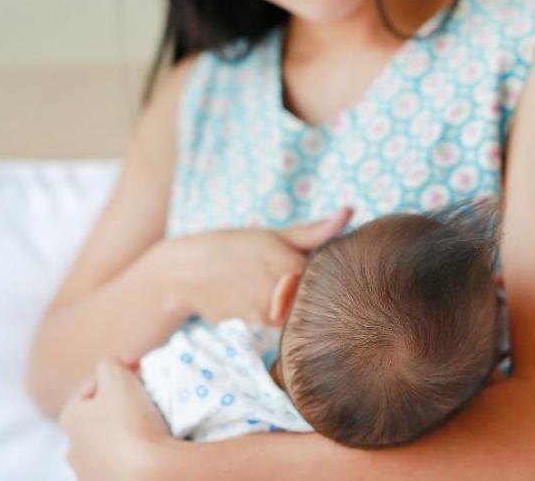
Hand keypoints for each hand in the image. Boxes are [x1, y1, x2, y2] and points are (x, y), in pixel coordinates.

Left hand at [59, 358, 170, 480]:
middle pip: (99, 415)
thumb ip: (108, 362)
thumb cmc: (130, 420)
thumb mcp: (116, 374)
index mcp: (69, 418)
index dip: (119, 372)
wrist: (150, 474)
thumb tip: (113, 369)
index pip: (93, 384)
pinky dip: (132, 455)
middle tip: (145, 397)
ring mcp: (89, 473)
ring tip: (150, 426)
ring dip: (125, 432)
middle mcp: (72, 449)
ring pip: (109, 442)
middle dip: (119, 405)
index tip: (141, 369)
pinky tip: (148, 450)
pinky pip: (120, 463)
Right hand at [160, 207, 353, 324]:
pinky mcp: (253, 324)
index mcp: (293, 262)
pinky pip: (274, 321)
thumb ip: (316, 230)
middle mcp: (283, 288)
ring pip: (293, 312)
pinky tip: (252, 296)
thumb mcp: (275, 234)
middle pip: (313, 297)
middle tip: (278, 275)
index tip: (319, 266)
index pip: (330, 275)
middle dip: (305, 289)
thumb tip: (350, 211)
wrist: (184, 271)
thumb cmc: (234, 246)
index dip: (328, 272)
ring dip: (286, 301)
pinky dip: (270, 311)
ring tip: (263, 283)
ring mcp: (267, 310)